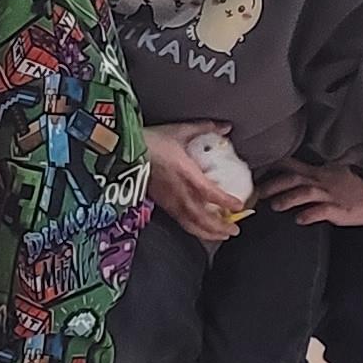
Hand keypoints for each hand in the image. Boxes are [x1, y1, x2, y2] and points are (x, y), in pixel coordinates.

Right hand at [144, 123, 246, 246]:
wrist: (124, 151)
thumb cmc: (151, 141)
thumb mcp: (179, 130)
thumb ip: (204, 128)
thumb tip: (226, 127)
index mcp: (185, 172)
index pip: (209, 193)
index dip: (225, 201)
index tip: (239, 206)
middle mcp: (178, 191)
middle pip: (202, 217)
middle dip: (220, 227)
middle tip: (235, 229)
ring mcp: (169, 201)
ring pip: (191, 224)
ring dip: (209, 233)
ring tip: (223, 236)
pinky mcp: (162, 205)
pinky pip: (181, 222)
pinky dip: (195, 229)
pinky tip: (202, 230)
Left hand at [260, 157, 362, 228]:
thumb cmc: (360, 186)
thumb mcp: (335, 175)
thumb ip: (316, 177)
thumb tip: (296, 181)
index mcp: (320, 173)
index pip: (293, 165)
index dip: (274, 166)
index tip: (256, 169)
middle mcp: (323, 182)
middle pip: (294, 178)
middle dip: (274, 184)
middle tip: (258, 192)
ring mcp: (332, 195)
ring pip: (306, 192)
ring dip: (289, 198)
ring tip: (275, 206)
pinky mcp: (342, 210)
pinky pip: (324, 211)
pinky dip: (311, 214)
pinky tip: (300, 220)